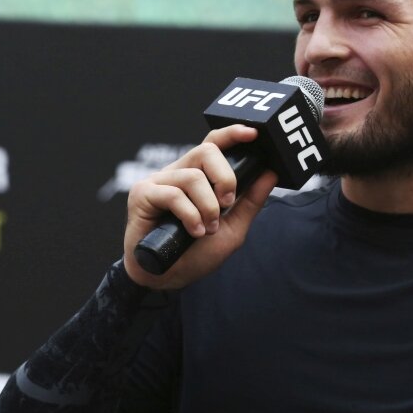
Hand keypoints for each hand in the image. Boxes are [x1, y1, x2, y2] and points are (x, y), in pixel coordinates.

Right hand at [123, 124, 277, 289]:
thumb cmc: (196, 253)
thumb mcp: (232, 228)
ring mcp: (158, 181)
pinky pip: (173, 194)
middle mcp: (178, 173)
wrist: (168, 278)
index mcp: (198, 176)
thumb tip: (270, 173)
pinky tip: (193, 232)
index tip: (252, 134)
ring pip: (192, 177)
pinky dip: (190, 215)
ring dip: (207, 206)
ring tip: (208, 229)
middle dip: (225, 177)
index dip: (231, 134)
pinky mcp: (142, 195)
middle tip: (227, 203)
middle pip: (205, 150)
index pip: (214, 144)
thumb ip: (250, 201)